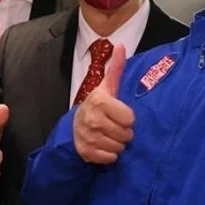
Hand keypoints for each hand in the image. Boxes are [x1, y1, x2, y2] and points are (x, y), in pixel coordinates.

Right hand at [73, 44, 133, 163]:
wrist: (74, 127)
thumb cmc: (97, 106)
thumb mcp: (106, 87)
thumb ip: (116, 68)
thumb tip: (121, 45)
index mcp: (100, 101)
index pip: (130, 118)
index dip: (127, 117)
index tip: (120, 114)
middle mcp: (92, 119)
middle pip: (126, 134)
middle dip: (124, 132)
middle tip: (116, 126)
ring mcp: (88, 137)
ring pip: (119, 147)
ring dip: (118, 144)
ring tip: (110, 135)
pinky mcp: (86, 152)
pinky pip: (110, 158)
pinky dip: (110, 155)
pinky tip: (104, 146)